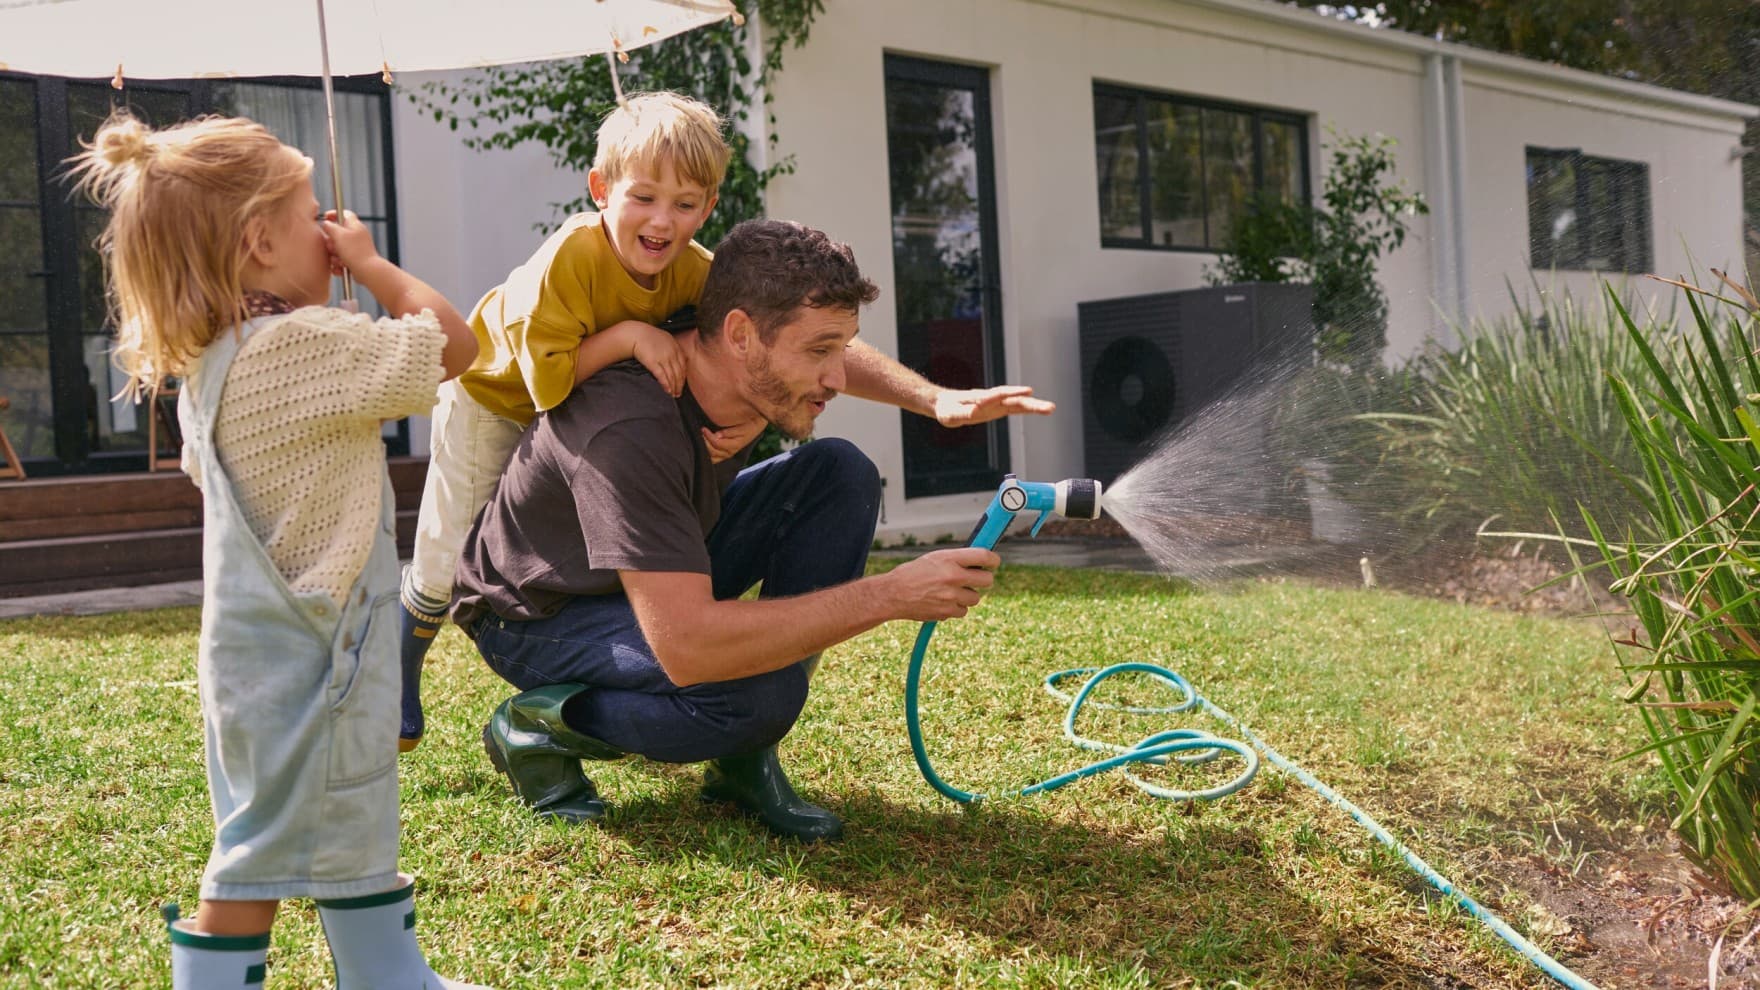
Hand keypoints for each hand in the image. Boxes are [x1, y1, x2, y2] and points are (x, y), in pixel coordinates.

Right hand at [320, 209, 380, 273]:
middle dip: (331, 242)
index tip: (325, 218)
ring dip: (334, 256)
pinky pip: (342, 260)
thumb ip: (330, 226)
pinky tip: (341, 268)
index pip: (344, 214)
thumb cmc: (354, 252)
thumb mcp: (339, 235)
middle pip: (338, 234)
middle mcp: (357, 235)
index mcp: (355, 226)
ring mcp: (357, 248)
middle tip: (332, 247)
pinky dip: (339, 264)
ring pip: (338, 249)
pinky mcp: (356, 259)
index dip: (333, 214)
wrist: (368, 271)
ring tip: (338, 260)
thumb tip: (326, 224)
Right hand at [631, 324, 685, 396]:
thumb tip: (681, 358)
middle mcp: (671, 353)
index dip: (683, 377)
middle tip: (678, 394)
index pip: (683, 366)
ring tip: (673, 395)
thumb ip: (673, 348)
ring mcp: (663, 358)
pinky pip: (662, 376)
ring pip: (672, 376)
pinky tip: (667, 390)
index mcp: (675, 347)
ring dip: (674, 387)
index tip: (682, 384)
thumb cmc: (648, 336)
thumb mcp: (665, 338)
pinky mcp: (653, 362)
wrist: (635, 333)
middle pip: (679, 373)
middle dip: (679, 385)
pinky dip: (666, 384)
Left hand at [702, 417, 764, 462]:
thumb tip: (717, 435)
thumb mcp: (742, 427)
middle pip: (713, 452)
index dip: (709, 437)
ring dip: (705, 449)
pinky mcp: (725, 454)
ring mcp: (727, 454)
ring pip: (712, 457)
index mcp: (735, 445)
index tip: (703, 428)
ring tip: (701, 438)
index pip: (718, 444)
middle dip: (705, 443)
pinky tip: (703, 446)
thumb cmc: (749, 425)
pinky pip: (714, 458)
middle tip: (700, 432)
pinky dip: (708, 454)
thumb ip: (730, 432)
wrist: (756, 426)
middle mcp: (730, 452)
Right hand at [883, 546, 999, 621]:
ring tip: (950, 591)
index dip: (993, 560)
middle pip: (987, 580)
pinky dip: (956, 608)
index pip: (984, 556)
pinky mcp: (947, 612)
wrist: (893, 594)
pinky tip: (943, 601)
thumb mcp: (934, 558)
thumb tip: (979, 561)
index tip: (994, 562)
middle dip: (983, 579)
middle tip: (974, 578)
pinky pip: (963, 611)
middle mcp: (953, 577)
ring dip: (967, 595)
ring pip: (975, 598)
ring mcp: (951, 596)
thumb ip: (957, 559)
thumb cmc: (913, 573)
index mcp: (950, 559)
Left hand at [933, 385, 1055, 427]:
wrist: (945, 404)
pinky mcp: (997, 409)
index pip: (998, 395)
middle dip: (1032, 404)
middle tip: (1051, 407)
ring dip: (1034, 405)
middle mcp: (992, 400)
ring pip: (1018, 403)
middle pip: (1015, 400)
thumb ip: (963, 413)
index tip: (1028, 391)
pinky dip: (1027, 407)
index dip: (1013, 393)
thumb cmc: (947, 410)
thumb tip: (976, 411)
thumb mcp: (951, 415)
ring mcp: (996, 404)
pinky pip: (1015, 407)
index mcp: (981, 400)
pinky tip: (1039, 408)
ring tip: (1051, 408)